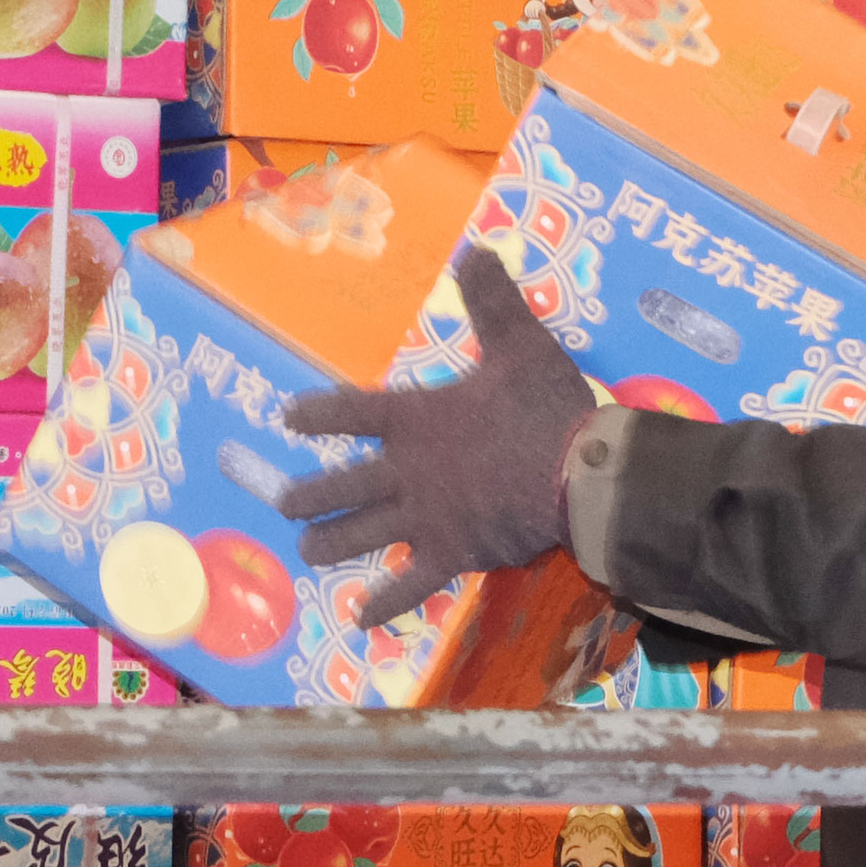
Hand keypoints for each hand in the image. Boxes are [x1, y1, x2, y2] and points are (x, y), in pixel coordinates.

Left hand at [286, 244, 593, 624]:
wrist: (581, 478)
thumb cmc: (548, 410)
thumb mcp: (520, 345)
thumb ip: (493, 299)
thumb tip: (477, 248)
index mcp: (417, 419)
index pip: (352, 412)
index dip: (318, 414)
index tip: (289, 418)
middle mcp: (409, 471)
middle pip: (344, 485)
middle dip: (310, 495)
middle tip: (284, 504)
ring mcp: (427, 518)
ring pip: (363, 534)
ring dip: (330, 543)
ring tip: (306, 551)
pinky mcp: (454, 553)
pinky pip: (411, 583)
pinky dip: (384, 602)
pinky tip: (359, 618)